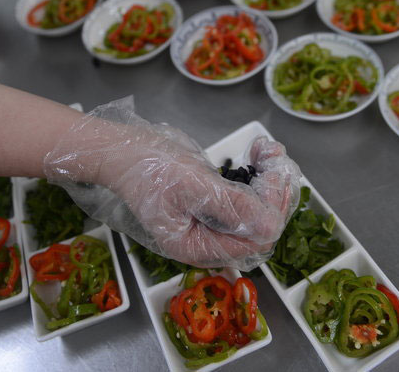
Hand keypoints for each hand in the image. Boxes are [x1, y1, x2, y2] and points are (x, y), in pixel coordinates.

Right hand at [43, 99, 299, 269]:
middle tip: (274, 157)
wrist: (123, 150)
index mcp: (196, 248)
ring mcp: (211, 225)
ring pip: (258, 213)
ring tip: (267, 150)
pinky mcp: (214, 206)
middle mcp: (207, 242)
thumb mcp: (192, 185)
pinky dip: (260, 177)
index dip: (271, 209)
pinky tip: (259, 153)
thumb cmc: (149, 169)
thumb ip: (231, 208)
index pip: (252, 240)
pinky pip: (248, 199)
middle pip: (259, 229)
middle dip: (275, 193)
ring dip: (271, 182)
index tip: (274, 173)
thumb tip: (271, 226)